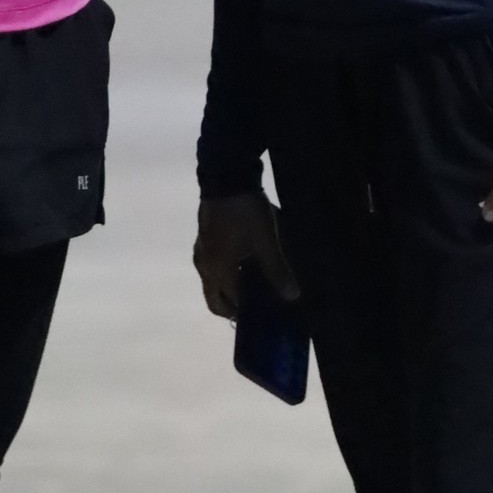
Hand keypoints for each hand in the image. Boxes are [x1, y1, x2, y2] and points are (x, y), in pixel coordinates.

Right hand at [194, 188, 298, 318]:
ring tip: (252, 286)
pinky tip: (242, 265)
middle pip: (214, 300)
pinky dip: (224, 275)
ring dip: (228, 291)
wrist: (226, 175)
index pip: (230, 304)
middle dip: (232, 309)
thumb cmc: (245, 212)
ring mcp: (201, 251)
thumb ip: (277, 270)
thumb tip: (292, 296)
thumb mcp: (266, 241)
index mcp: (218, 270)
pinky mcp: (203, 239)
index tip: (265, 316)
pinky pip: (210, 268)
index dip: (247, 314)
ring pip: (211, 283)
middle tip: (256, 308)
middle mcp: (204, 266)